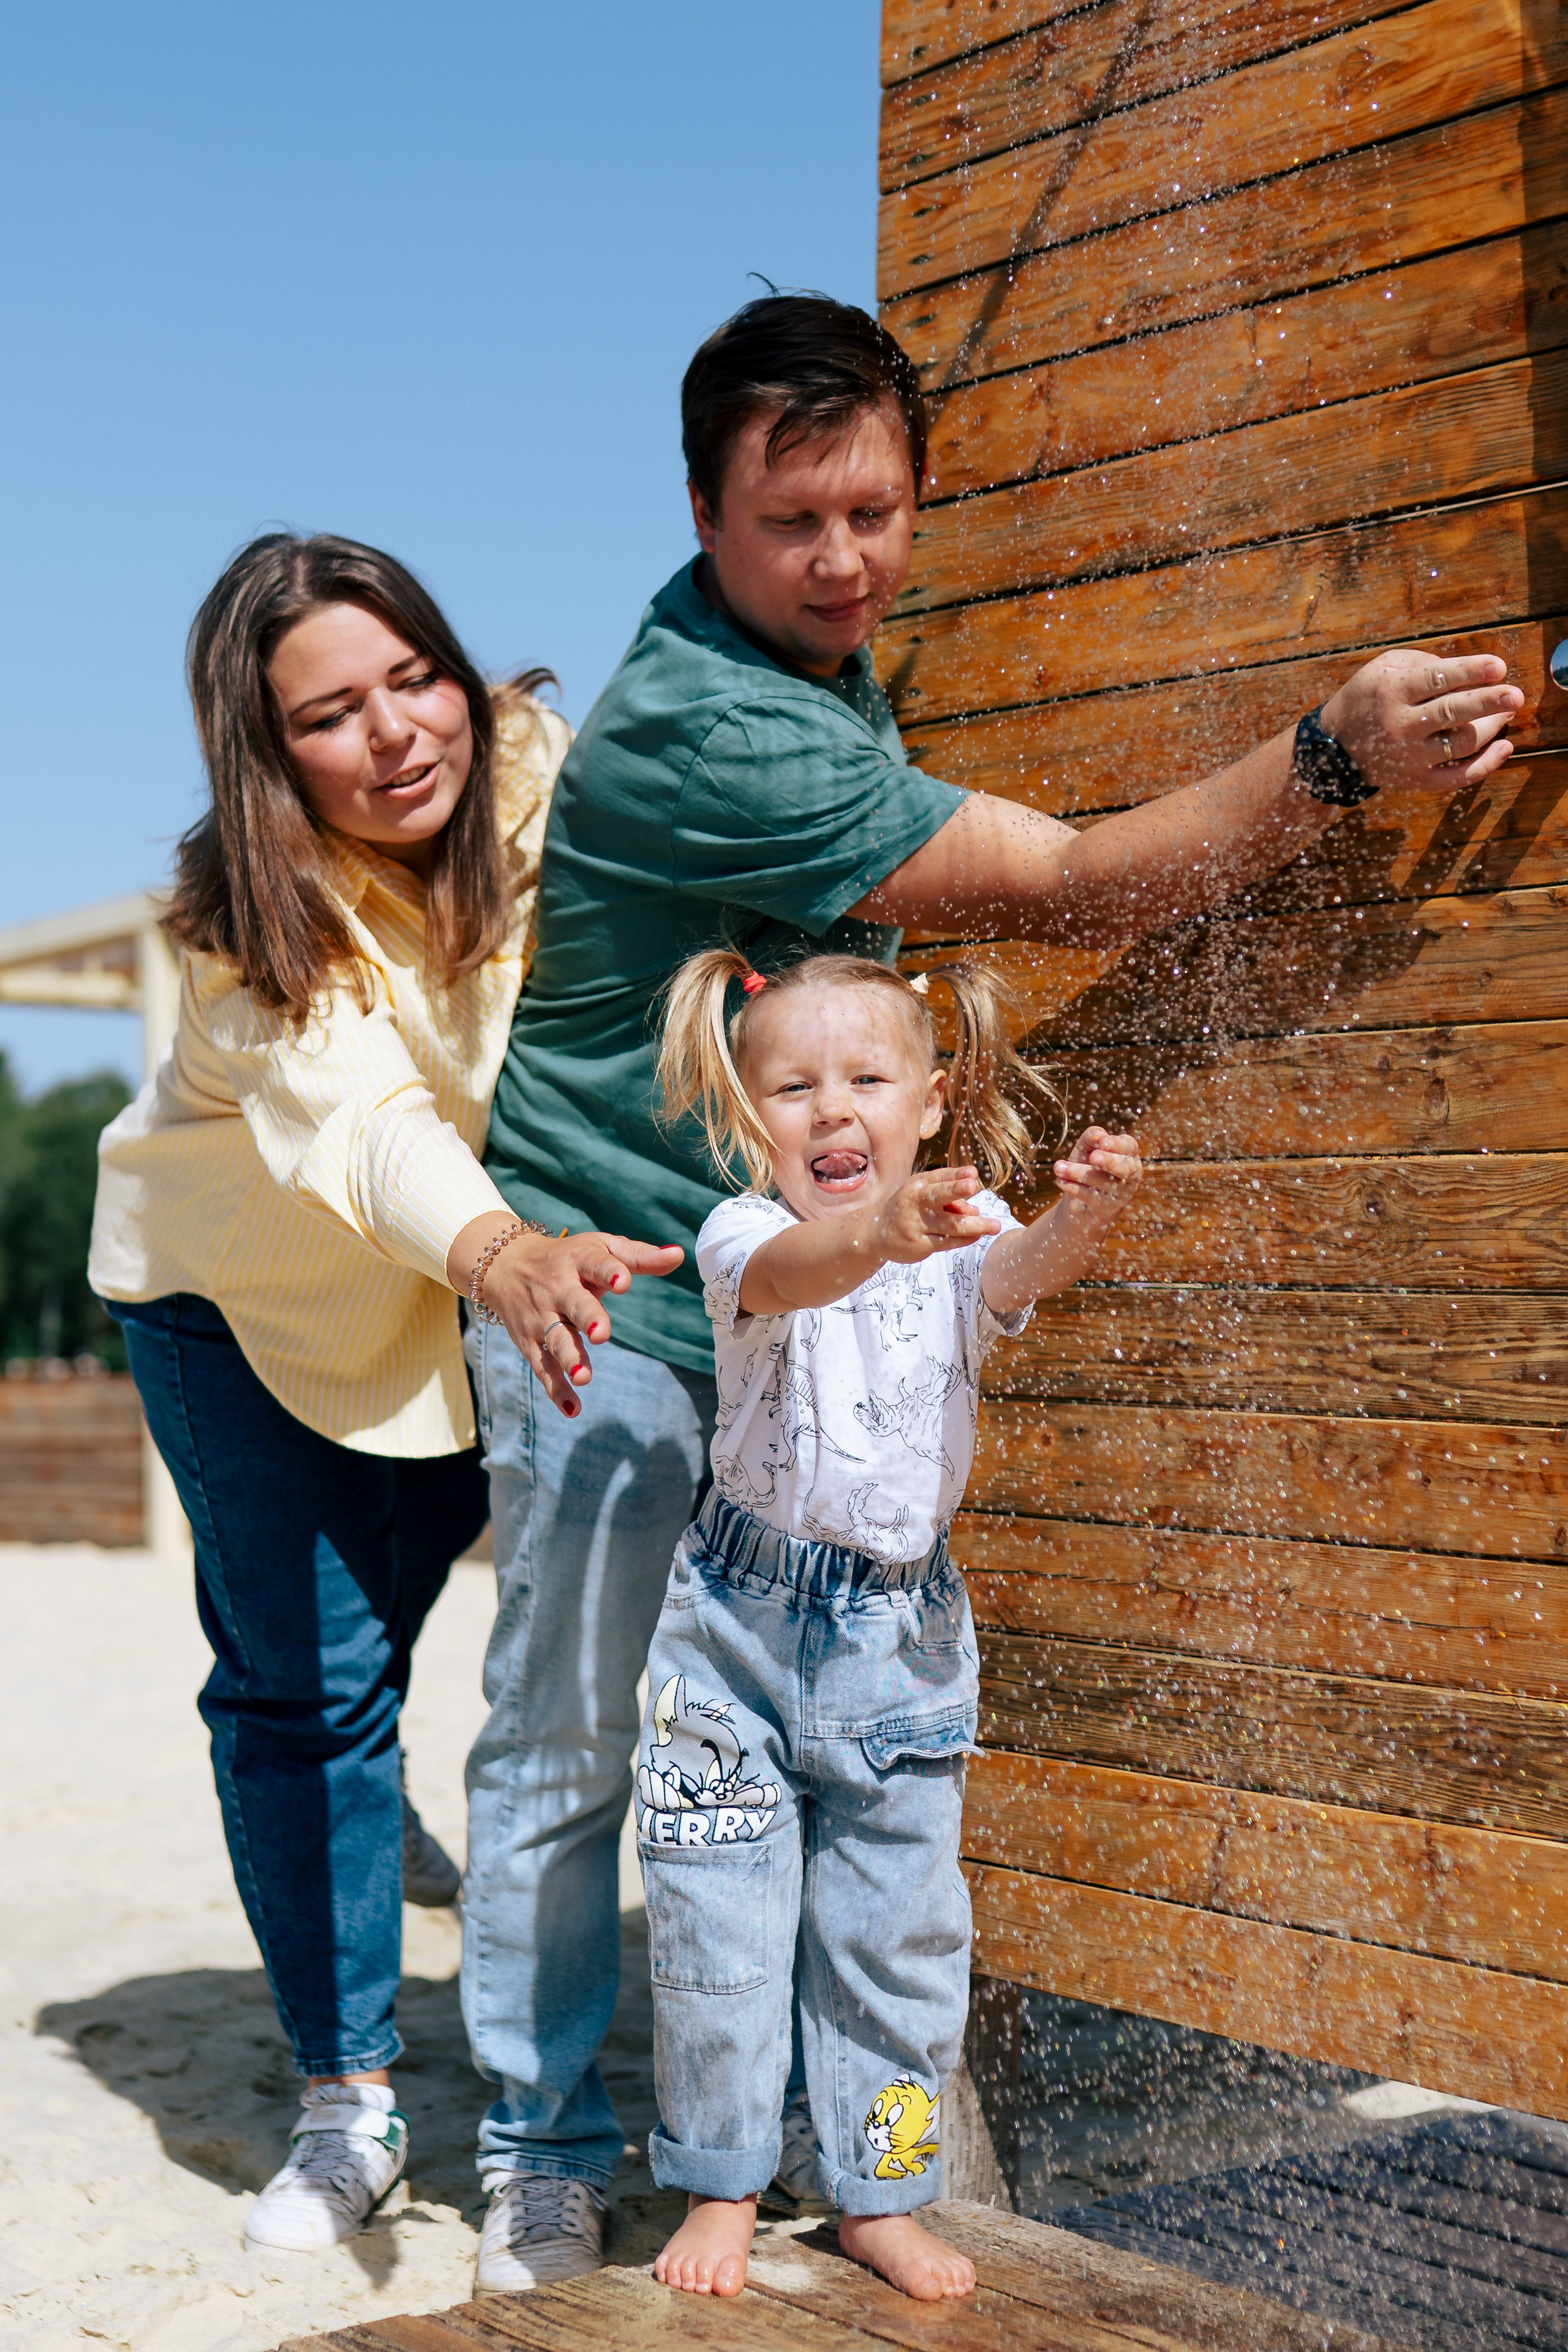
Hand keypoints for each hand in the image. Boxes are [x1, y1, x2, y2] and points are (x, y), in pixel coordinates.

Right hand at [448, 1215, 682, 1417]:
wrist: (506, 1265)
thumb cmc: (569, 1257)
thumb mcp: (601, 1248)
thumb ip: (640, 1256)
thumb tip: (679, 1255)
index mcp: (579, 1260)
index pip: (596, 1265)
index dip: (610, 1273)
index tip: (624, 1283)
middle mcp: (558, 1288)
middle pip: (574, 1303)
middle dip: (587, 1317)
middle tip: (602, 1333)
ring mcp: (542, 1316)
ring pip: (555, 1338)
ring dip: (569, 1357)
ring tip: (584, 1376)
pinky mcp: (530, 1342)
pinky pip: (542, 1367)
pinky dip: (556, 1389)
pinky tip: (573, 1409)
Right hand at [867, 1165, 1002, 1264]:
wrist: (877, 1232)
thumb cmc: (909, 1208)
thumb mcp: (924, 1195)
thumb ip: (951, 1199)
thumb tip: (976, 1211)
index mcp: (918, 1185)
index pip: (940, 1177)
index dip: (957, 1175)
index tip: (973, 1174)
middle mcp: (915, 1202)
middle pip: (937, 1196)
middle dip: (955, 1190)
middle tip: (972, 1185)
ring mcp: (916, 1224)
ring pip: (949, 1224)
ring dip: (974, 1225)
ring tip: (995, 1226)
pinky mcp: (919, 1244)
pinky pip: (946, 1242)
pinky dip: (964, 1239)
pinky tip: (977, 1236)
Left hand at [1053, 1127, 1141, 1220]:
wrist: (1079, 1202)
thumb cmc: (1086, 1167)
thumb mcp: (1085, 1148)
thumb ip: (1091, 1137)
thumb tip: (1099, 1136)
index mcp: (1128, 1154)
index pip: (1130, 1146)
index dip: (1118, 1144)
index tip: (1103, 1143)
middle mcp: (1131, 1174)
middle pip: (1126, 1168)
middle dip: (1110, 1162)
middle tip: (1094, 1157)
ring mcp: (1123, 1193)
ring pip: (1106, 1183)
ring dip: (1080, 1174)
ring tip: (1059, 1167)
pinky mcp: (1111, 1209)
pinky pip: (1094, 1198)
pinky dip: (1075, 1189)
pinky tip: (1061, 1181)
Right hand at [1320, 650, 1522, 791]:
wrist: (1335, 748)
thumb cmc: (1368, 698)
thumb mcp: (1383, 668)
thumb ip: (1425, 663)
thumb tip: (1471, 671)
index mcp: (1392, 692)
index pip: (1436, 679)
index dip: (1470, 671)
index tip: (1499, 667)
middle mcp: (1401, 724)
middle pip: (1452, 712)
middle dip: (1488, 702)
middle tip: (1515, 695)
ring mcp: (1411, 755)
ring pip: (1461, 742)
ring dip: (1491, 727)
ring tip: (1507, 712)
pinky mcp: (1418, 779)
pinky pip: (1458, 776)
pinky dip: (1486, 765)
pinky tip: (1504, 748)